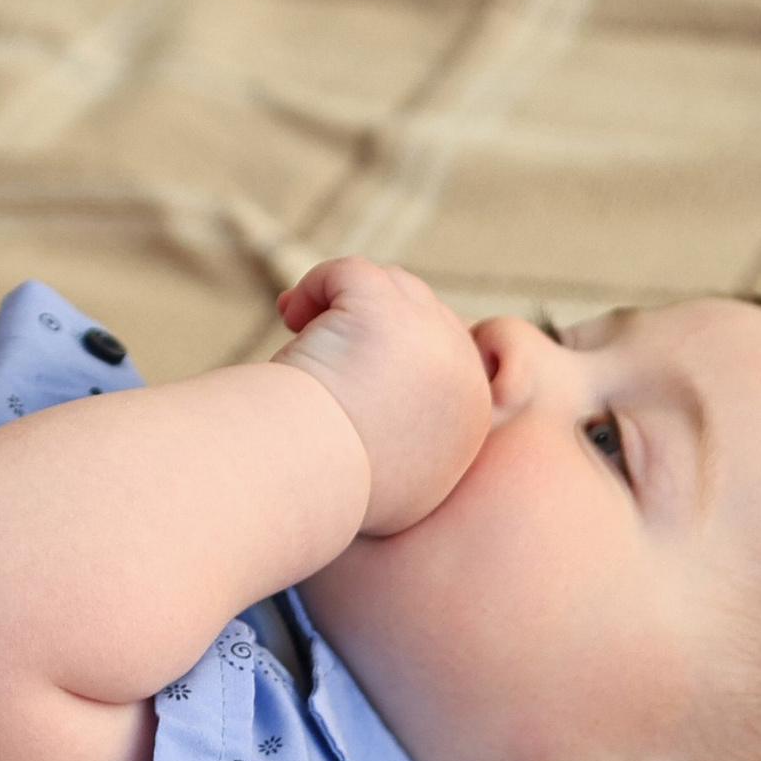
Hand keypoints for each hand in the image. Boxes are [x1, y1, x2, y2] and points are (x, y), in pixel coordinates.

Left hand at [274, 257, 490, 533]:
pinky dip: (318, 283)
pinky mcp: (387, 311)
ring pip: (392, 288)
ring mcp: (430, 336)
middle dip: (369, 317)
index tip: (346, 369)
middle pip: (423, 313)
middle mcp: (462, 372)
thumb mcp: (398, 485)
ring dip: (345, 300)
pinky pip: (354, 272)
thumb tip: (400, 414)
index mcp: (471, 415)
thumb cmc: (336, 489)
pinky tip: (289, 312)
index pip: (445, 354)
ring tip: (297, 324)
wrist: (312, 479)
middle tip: (311, 332)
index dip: (392, 349)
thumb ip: (414, 447)